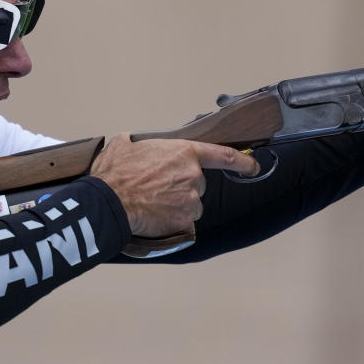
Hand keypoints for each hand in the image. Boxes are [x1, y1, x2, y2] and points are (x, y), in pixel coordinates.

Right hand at [90, 133, 259, 236]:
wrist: (109, 201)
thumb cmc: (115, 173)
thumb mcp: (124, 144)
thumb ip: (138, 142)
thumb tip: (133, 143)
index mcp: (184, 152)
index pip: (224, 156)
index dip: (244, 162)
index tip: (254, 167)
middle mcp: (193, 176)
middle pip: (197, 184)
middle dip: (182, 186)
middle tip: (158, 188)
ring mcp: (190, 200)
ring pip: (191, 204)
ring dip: (177, 204)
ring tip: (153, 202)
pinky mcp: (183, 220)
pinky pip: (183, 221)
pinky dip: (172, 220)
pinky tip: (155, 215)